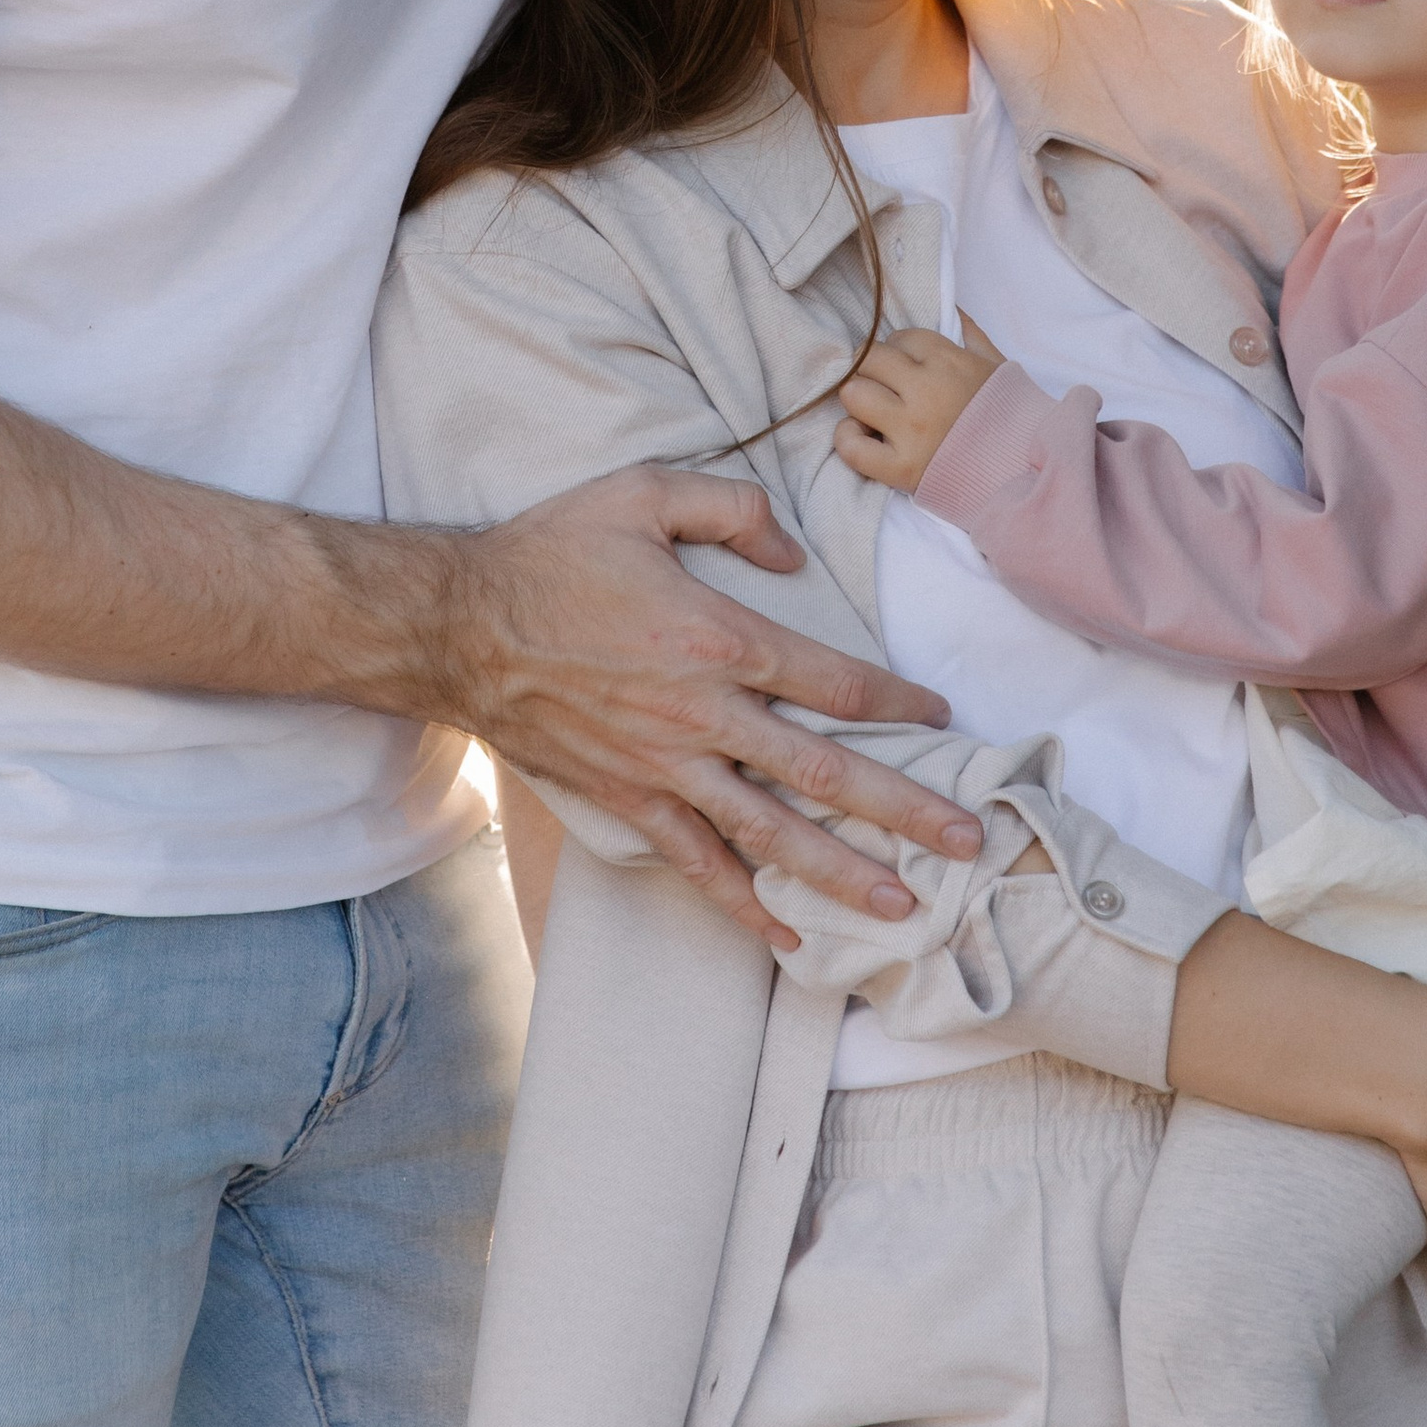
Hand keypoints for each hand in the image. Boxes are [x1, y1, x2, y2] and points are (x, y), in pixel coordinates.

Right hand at [435, 465, 986, 948]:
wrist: (457, 627)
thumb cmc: (551, 553)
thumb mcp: (642, 492)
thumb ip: (731, 509)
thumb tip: (791, 552)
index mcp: (716, 637)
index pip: (832, 681)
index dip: (895, 703)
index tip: (939, 718)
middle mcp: (701, 715)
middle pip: (824, 772)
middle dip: (904, 810)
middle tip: (969, 843)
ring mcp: (664, 767)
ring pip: (771, 833)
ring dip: (843, 873)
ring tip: (903, 907)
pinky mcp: (627, 800)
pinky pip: (697, 861)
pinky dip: (743, 903)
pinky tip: (788, 935)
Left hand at [834, 318, 1002, 491]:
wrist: (1026, 473)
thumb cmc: (1011, 417)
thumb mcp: (997, 366)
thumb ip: (971, 333)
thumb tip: (951, 304)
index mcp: (948, 362)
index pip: (899, 338)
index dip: (900, 350)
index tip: (910, 368)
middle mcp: (924, 392)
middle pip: (867, 360)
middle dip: (872, 369)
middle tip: (885, 387)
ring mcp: (910, 431)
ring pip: (852, 394)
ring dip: (859, 400)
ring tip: (876, 412)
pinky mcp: (900, 469)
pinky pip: (850, 446)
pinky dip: (849, 439)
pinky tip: (866, 438)